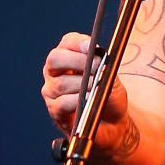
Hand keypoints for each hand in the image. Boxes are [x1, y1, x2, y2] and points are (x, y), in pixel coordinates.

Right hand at [41, 32, 128, 152]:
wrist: (112, 122)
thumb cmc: (108, 94)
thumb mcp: (111, 77)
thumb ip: (105, 66)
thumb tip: (99, 61)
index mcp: (69, 56)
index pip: (68, 42)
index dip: (78, 42)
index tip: (91, 46)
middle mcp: (55, 71)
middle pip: (55, 59)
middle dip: (77, 61)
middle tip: (98, 66)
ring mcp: (51, 90)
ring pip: (60, 83)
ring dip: (82, 85)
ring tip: (97, 87)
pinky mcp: (54, 110)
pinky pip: (61, 103)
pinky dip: (77, 101)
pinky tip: (88, 100)